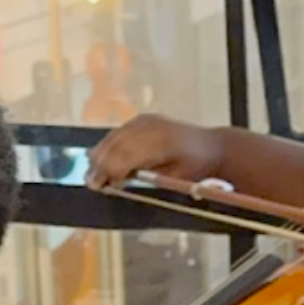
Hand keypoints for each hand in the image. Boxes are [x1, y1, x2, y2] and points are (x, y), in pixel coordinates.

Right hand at [87, 114, 224, 189]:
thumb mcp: (175, 180)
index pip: (128, 155)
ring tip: (93, 173)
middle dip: (101, 164)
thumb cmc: (196, 169)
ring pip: (116, 136)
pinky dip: (110, 145)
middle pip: (118, 144)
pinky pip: (121, 131)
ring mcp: (147, 120)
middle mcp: (152, 126)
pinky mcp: (144, 119)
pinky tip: (102, 158)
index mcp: (163, 143)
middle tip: (90, 182)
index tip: (99, 185)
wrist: (212, 146)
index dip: (110, 170)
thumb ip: (146, 180)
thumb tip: (117, 182)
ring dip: (102, 154)